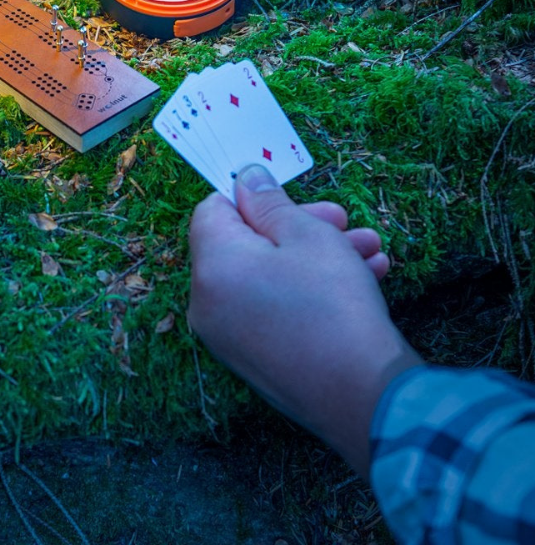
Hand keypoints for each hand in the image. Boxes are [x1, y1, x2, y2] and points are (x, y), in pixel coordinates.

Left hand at [187, 164, 421, 476]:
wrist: (367, 400)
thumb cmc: (333, 305)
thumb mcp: (307, 236)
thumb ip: (269, 202)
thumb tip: (245, 178)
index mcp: (210, 266)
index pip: (213, 210)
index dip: (253, 197)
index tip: (294, 195)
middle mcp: (207, 303)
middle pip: (245, 244)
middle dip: (298, 226)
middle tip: (344, 220)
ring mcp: (228, 338)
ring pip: (268, 277)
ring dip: (316, 256)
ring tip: (371, 249)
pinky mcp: (255, 361)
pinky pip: (273, 309)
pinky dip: (308, 291)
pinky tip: (366, 280)